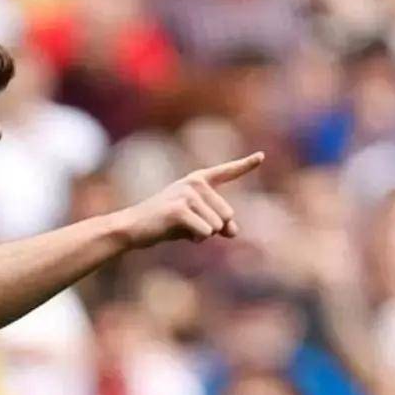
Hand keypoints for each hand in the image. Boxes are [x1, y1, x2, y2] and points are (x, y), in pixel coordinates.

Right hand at [117, 152, 263, 249]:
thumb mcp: (194, 222)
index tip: (261, 156)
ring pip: (217, 225)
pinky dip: (195, 239)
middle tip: (187, 226)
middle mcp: (195, 183)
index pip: (227, 172)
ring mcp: (187, 195)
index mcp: (198, 180)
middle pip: (227, 214)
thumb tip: (234, 232)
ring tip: (180, 228)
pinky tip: (177, 233)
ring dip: (202, 234)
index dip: (246, 164)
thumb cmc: (163, 224)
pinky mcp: (180, 210)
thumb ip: (217, 224)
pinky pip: (205, 232)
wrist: (132, 228)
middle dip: (213, 228)